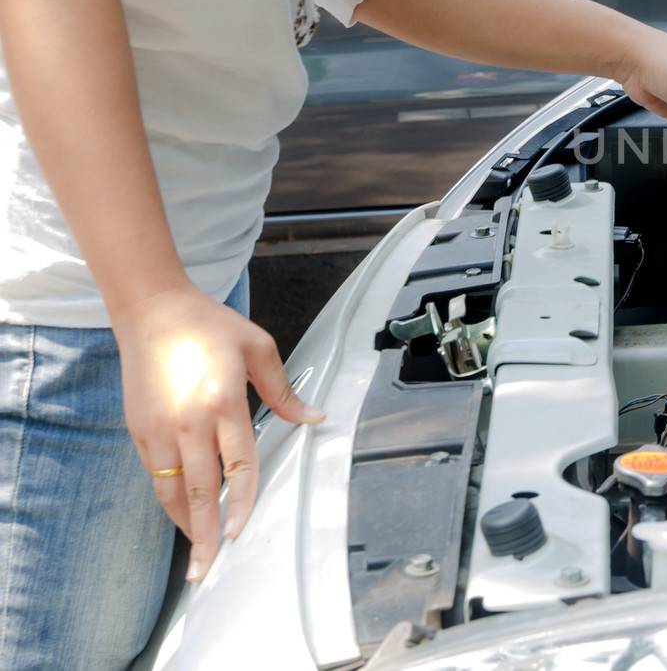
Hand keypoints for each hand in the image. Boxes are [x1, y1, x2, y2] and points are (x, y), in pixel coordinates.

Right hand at [115, 284, 323, 581]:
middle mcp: (187, 423)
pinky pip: (156, 475)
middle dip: (206, 534)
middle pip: (199, 492)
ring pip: (170, 491)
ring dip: (184, 524)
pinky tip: (183, 512)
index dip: (241, 504)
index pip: (237, 467)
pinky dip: (169, 498)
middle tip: (208, 568)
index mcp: (222, 404)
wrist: (152, 311)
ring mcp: (158, 429)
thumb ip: (284, 391)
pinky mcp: (139, 430)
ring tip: (197, 552)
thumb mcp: (258, 348)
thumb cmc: (207, 326)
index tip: (241, 532)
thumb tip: (314, 418)